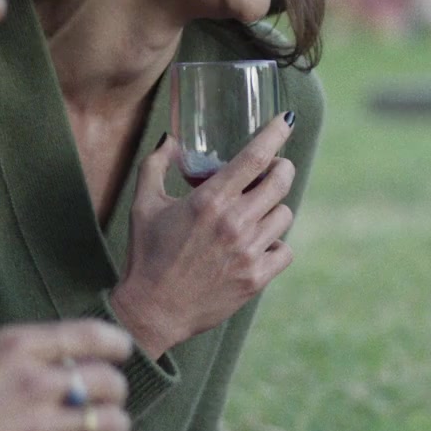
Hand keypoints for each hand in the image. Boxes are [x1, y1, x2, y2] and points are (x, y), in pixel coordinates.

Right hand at [0, 319, 132, 430]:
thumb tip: (6, 367)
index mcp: (18, 345)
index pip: (91, 335)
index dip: (115, 343)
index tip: (119, 351)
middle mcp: (38, 379)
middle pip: (108, 380)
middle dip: (114, 390)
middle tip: (105, 399)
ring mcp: (42, 423)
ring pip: (110, 421)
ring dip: (114, 426)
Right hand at [110, 115, 297, 355]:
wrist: (152, 309)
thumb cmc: (147, 254)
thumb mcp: (144, 205)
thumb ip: (156, 166)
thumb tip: (170, 140)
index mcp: (209, 200)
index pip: (255, 157)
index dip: (276, 134)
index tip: (287, 120)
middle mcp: (234, 223)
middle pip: (281, 181)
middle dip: (282, 168)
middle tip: (275, 168)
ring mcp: (248, 252)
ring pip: (285, 215)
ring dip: (274, 208)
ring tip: (256, 213)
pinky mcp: (256, 278)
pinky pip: (285, 250)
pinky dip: (276, 245)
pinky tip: (258, 245)